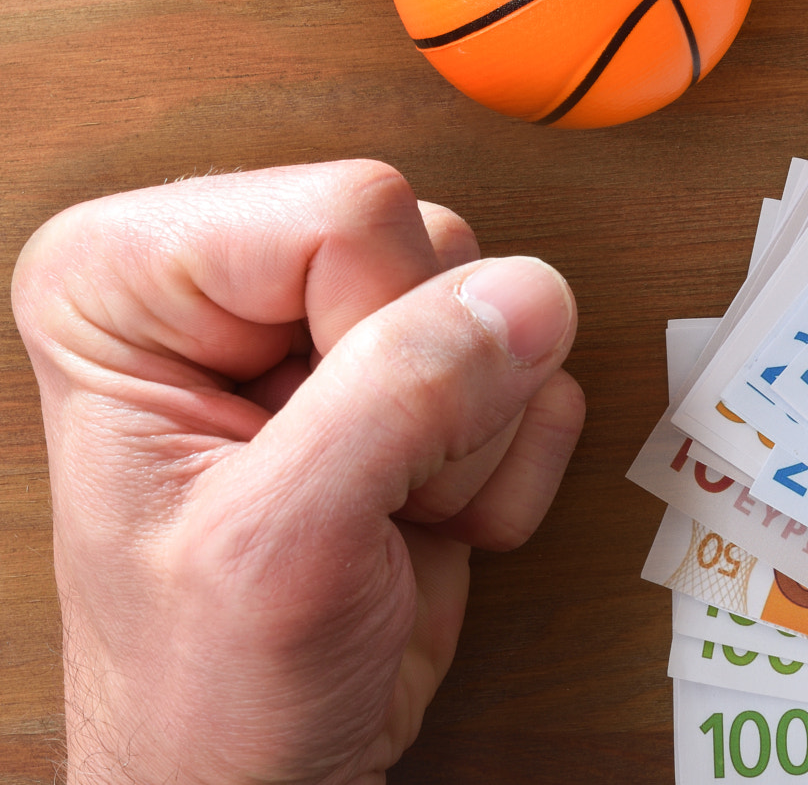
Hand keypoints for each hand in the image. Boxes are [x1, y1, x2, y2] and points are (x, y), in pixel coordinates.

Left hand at [13, 161, 585, 784]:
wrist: (266, 783)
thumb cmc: (206, 692)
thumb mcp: (280, 545)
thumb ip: (400, 398)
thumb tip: (529, 296)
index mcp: (135, 280)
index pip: (348, 213)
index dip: (375, 337)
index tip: (316, 450)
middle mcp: (234, 283)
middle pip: (434, 244)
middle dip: (432, 395)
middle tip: (359, 494)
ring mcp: (336, 325)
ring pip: (500, 299)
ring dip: (476, 440)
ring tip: (386, 515)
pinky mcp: (421, 375)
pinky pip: (540, 366)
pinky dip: (512, 468)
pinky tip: (431, 522)